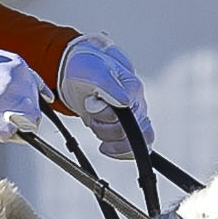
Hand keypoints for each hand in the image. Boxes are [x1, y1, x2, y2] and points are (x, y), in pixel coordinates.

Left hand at [55, 32, 148, 161]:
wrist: (80, 71)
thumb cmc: (88, 67)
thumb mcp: (95, 72)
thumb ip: (110, 87)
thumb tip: (125, 103)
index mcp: (133, 89)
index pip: (132, 116)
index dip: (109, 118)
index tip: (94, 109)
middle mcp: (137, 103)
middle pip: (130, 133)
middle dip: (104, 128)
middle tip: (91, 112)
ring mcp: (133, 116)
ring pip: (129, 143)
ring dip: (105, 136)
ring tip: (95, 121)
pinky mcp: (126, 127)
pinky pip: (131, 148)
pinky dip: (116, 150)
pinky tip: (105, 146)